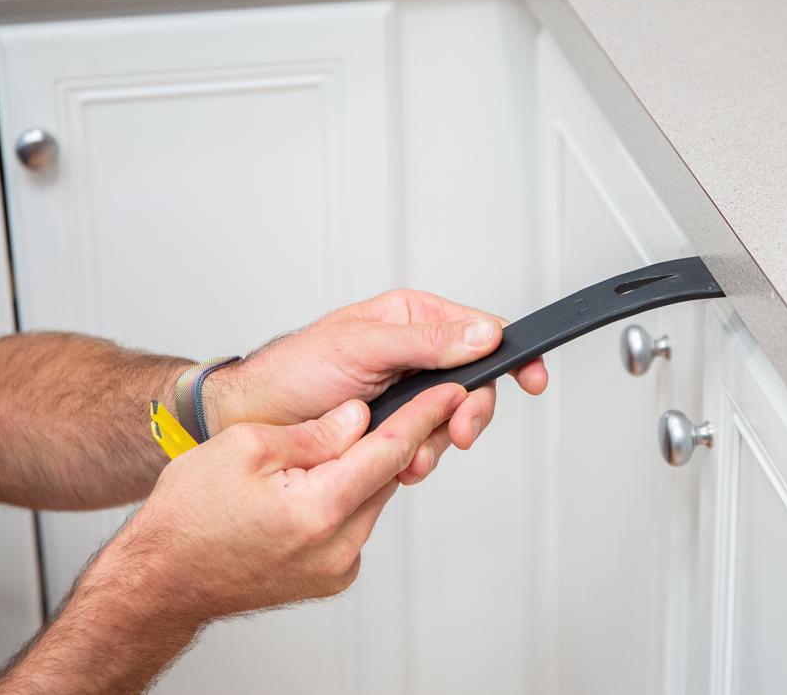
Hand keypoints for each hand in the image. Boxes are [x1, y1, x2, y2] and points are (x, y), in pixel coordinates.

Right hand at [128, 384, 467, 619]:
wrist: (160, 580)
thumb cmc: (188, 514)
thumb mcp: (246, 448)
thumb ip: (315, 432)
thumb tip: (360, 416)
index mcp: (319, 508)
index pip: (390, 449)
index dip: (423, 413)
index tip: (451, 388)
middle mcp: (338, 546)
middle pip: (385, 474)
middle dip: (393, 437)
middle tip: (395, 400)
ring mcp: (336, 568)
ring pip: (370, 498)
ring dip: (364, 468)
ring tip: (333, 443)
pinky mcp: (330, 578)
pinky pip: (355, 523)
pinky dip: (348, 497)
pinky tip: (317, 482)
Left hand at [203, 290, 547, 484]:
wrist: (254, 422)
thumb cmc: (293, 372)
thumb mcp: (361, 347)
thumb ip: (426, 342)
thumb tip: (483, 334)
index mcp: (411, 319)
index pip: (480, 330)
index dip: (511, 354)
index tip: (532, 379)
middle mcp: (415, 354)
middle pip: (475, 383)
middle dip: (468, 413)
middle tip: (456, 433)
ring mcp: (406, 395)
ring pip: (453, 421)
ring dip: (437, 442)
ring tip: (409, 455)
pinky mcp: (395, 429)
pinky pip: (428, 446)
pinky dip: (418, 460)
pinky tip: (398, 466)